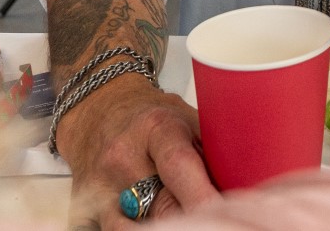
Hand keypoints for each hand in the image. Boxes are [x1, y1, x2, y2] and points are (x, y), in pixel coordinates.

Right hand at [58, 73, 216, 226]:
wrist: (96, 111)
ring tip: (185, 221)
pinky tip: (153, 223)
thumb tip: (246, 179)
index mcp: (156, 127)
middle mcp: (123, 157)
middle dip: (190, 218)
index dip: (203, 194)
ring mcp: (100, 186)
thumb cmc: (150, 116)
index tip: (223, 210)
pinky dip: (134, 229)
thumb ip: (213, 147)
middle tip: (212, 219)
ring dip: (163, 226)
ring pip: (132, 227)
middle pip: (160, 206)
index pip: (180, 164)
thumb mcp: (187, 117)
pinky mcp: (84, 208)